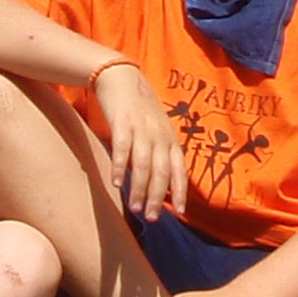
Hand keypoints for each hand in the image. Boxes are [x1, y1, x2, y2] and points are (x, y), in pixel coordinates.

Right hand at [89, 61, 186, 220]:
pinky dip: (121, 167)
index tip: (179, 212)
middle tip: (152, 218)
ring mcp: (141, 129)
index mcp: (170, 139)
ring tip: (135, 208)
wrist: (121, 78)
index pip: (179, 169)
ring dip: (140, 189)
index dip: (180, 191)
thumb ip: (160, 153)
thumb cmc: (139, 109)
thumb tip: (160, 183)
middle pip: (162, 172)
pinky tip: (117, 183)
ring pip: (144, 165)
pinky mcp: (123, 123)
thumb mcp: (157, 129)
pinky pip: (123, 149)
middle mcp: (159, 136)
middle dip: (158, 197)